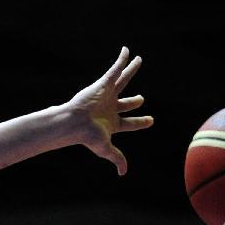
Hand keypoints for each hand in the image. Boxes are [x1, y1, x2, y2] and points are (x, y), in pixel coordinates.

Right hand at [65, 47, 154, 175]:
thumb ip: (117, 158)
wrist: (74, 123)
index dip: (141, 122)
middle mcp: (110, 108)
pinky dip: (121, 60)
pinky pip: (114, 69)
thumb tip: (123, 173)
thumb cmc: (88, 137)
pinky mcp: (102, 84)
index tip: (151, 120)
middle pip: (127, 103)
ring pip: (122, 80)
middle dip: (134, 101)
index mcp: (112, 123)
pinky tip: (127, 50)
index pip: (130, 122)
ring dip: (130, 71)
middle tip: (141, 99)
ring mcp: (107, 95)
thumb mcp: (106, 149)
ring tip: (139, 60)